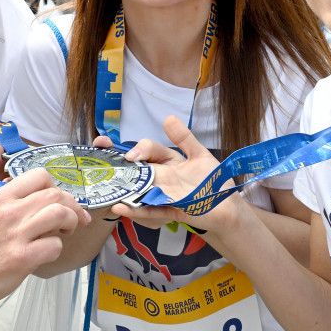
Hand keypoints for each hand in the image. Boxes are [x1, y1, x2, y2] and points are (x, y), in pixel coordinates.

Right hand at [0, 167, 90, 309]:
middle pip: (55, 194)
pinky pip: (55, 245)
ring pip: (60, 214)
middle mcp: (8, 211)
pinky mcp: (22, 258)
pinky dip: (57, 249)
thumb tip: (50, 197)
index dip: (56, 187)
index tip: (60, 200)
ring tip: (65, 232)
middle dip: (71, 206)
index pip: (40, 175)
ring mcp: (15, 234)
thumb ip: (17, 202)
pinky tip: (47, 253)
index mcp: (1, 197)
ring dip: (71, 223)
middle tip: (73, 219)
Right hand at [111, 116, 242, 238]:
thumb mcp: (199, 155)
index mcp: (165, 162)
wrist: (228, 207)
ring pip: (137, 192)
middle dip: (116, 166)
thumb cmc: (213, 181)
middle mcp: (160, 178)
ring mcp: (162, 196)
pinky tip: (120, 207)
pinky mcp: (169, 212)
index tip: (130, 154)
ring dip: (121, 191)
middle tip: (102, 162)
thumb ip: (184, 138)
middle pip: (135, 171)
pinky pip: (150, 211)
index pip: (145, 151)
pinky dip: (135, 210)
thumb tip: (168, 118)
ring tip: (107, 189)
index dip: (134, 148)